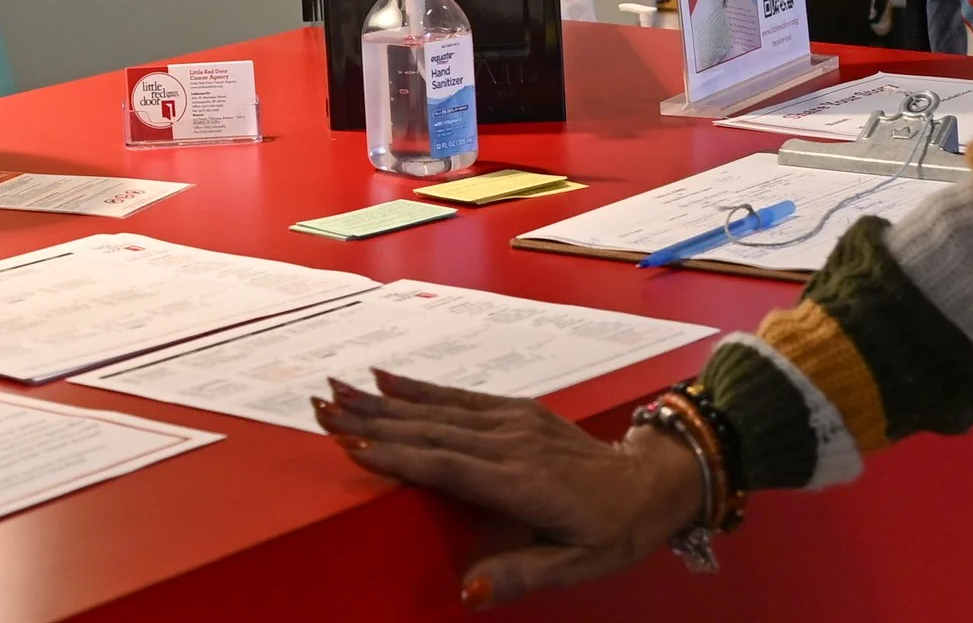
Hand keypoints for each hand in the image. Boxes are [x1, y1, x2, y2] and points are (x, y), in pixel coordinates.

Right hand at [314, 371, 705, 610]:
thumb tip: (467, 591)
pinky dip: (420, 388)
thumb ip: (521, 575)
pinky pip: (460, 398)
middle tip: (320, 408)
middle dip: (372, 420)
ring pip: (439, 409)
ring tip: (337, 389)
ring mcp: (514, 421)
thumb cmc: (614, 531)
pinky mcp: (516, 410)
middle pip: (432, 431)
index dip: (400, 458)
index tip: (352, 447)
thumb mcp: (579, 566)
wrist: (652, 480)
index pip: (450, 468)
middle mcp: (513, 443)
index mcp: (524, 483)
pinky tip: (386, 380)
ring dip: (384, 400)